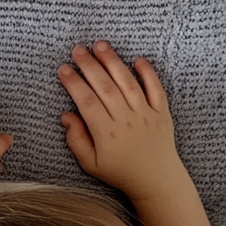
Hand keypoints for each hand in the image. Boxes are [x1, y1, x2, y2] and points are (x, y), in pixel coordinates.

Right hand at [58, 40, 178, 200]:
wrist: (155, 180)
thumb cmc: (121, 173)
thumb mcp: (91, 165)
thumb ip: (76, 140)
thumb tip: (66, 116)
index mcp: (106, 133)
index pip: (86, 101)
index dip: (74, 83)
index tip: (64, 69)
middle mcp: (125, 119)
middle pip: (104, 86)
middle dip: (89, 65)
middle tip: (77, 50)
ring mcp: (145, 113)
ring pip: (126, 81)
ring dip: (112, 61)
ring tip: (100, 45)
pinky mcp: (161, 111)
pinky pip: (155, 87)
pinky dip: (147, 72)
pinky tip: (136, 59)